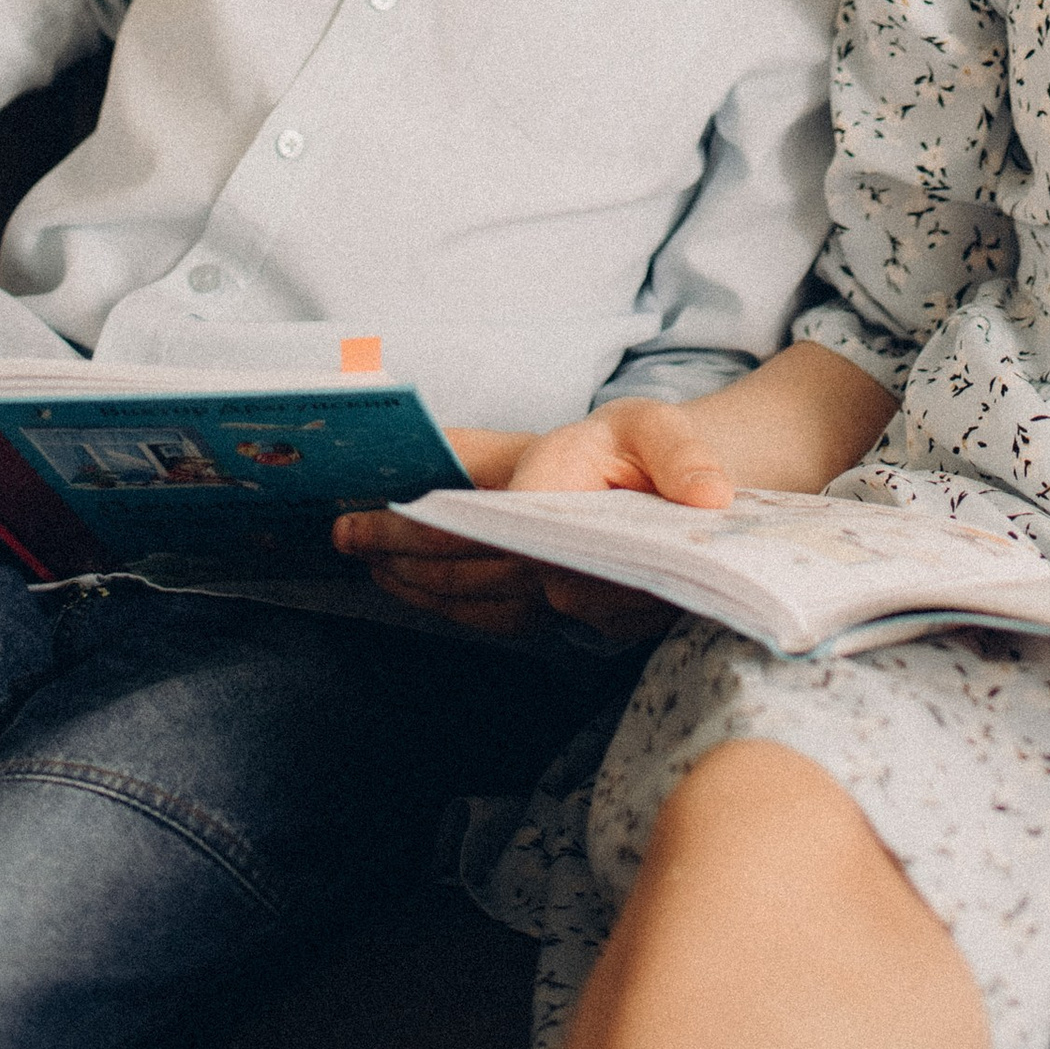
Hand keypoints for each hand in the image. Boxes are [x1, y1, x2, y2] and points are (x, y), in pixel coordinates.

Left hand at [335, 412, 710, 640]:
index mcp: (579, 520)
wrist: (702, 509)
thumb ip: (681, 453)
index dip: (416, 530)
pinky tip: (420, 589)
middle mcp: (569, 574)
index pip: (483, 531)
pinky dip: (452, 606)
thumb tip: (708, 495)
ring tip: (367, 564)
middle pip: (467, 570)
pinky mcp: (566, 614)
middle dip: (398, 556)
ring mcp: (566, 602)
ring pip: (477, 602)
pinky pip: (498, 617)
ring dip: (417, 588)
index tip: (363, 522)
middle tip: (341, 538)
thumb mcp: (671, 431)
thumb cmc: (666, 458)